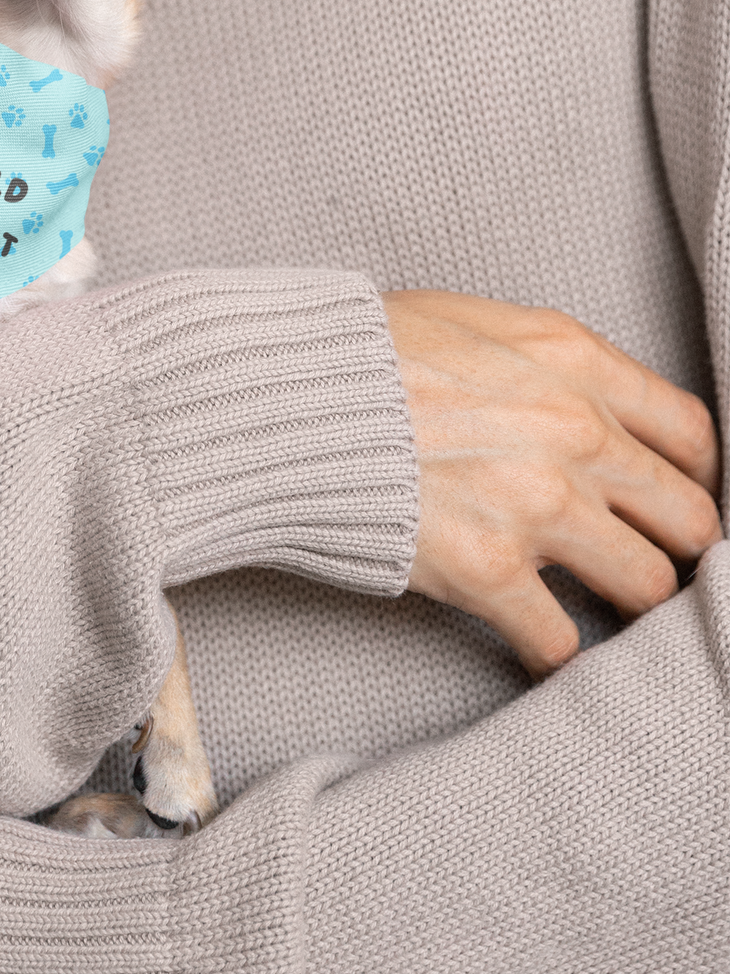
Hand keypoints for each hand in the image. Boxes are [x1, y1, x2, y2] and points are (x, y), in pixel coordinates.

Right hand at [387, 290, 721, 674]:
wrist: (284, 394)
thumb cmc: (362, 352)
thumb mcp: (472, 321)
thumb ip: (546, 363)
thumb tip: (583, 403)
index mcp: (573, 361)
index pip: (689, 434)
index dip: (692, 474)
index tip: (672, 495)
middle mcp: (576, 433)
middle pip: (689, 518)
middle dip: (672, 544)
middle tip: (641, 555)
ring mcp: (538, 506)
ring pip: (647, 586)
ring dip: (623, 600)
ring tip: (596, 602)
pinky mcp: (489, 571)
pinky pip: (562, 643)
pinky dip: (552, 653)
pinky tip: (535, 642)